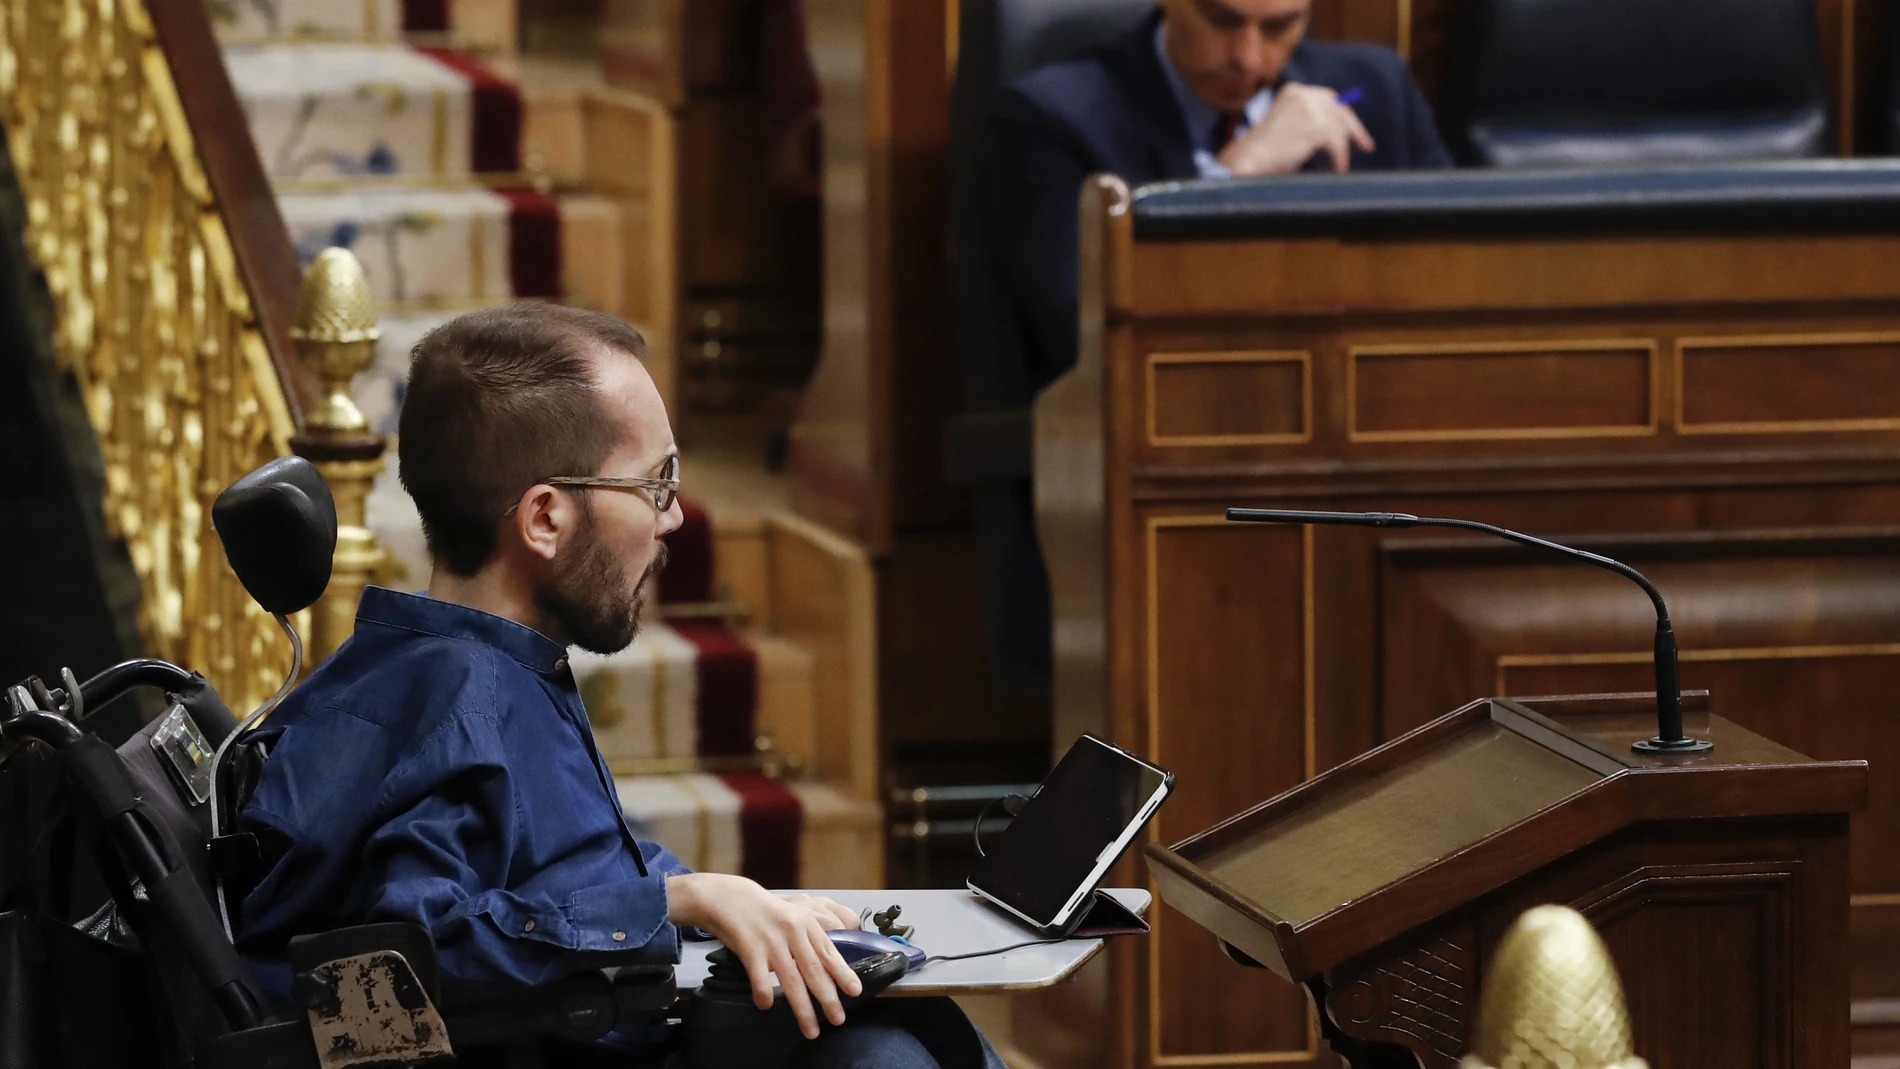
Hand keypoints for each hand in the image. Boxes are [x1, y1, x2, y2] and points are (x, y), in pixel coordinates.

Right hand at [667, 873, 863, 1038]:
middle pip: (813, 970)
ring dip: (802, 1008)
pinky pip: (760, 977)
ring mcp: (771, 941)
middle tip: (838, 1019)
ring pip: (791, 980)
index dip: (842, 973)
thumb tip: (830, 966)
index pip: (829, 952)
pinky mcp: (750, 948)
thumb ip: (810, 937)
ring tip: (811, 1029)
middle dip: (828, 998)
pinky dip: (764, 993)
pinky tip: (767, 1006)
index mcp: (806, 924)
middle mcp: (792, 932)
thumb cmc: (765, 912)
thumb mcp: (793, 916)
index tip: (855, 991)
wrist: (732, 899)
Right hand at [1217, 83, 1374, 175]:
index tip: (1354, 131)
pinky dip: (1340, 160)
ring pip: (1340, 129)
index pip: (1329, 99)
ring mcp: (1310, 110)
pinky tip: (1338, 170)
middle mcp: (1303, 95)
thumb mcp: (1287, 126)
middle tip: (1366, 146)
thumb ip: (1308, 121)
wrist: (1249, 160)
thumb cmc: (1263, 152)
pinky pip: (1338, 145)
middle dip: (1354, 128)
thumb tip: (1339, 130)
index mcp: (1294, 91)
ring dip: (1344, 150)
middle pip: (1340, 109)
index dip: (1343, 116)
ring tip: (1340, 167)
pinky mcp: (1315, 127)